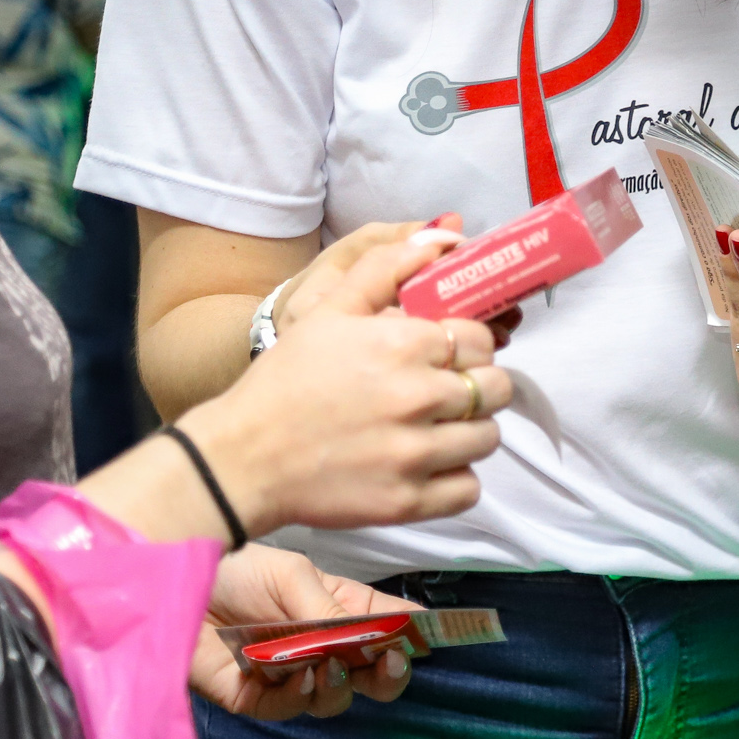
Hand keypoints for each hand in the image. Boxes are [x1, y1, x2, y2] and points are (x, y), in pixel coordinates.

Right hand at [184, 237, 514, 533]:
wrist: (242, 458)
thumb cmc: (285, 381)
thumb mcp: (328, 309)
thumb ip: (386, 267)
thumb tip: (445, 236)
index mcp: (402, 345)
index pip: (482, 339)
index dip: (471, 346)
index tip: (450, 355)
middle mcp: (417, 397)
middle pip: (496, 388)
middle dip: (479, 386)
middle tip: (447, 392)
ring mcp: (415, 454)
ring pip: (489, 438)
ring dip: (470, 432)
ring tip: (436, 429)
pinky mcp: (408, 501)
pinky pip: (470, 489)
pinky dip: (456, 479)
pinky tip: (429, 466)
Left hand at [189, 545, 422, 719]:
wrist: (163, 583)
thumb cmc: (228, 566)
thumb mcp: (290, 574)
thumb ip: (331, 609)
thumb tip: (371, 638)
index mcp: (335, 608)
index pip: (387, 625)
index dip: (414, 633)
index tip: (434, 637)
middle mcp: (318, 645)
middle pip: (372, 674)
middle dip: (390, 672)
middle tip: (392, 661)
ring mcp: (289, 675)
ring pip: (337, 697)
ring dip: (341, 681)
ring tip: (330, 661)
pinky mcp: (256, 697)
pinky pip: (291, 707)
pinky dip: (302, 694)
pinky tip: (303, 675)